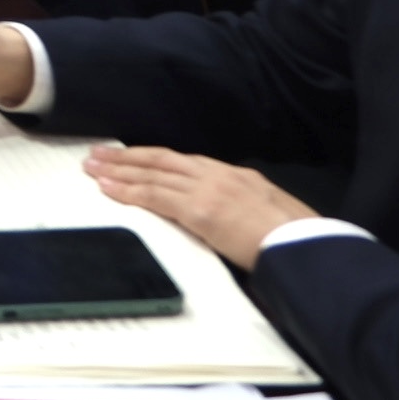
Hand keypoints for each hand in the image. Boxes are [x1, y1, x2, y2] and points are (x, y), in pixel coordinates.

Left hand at [83, 147, 315, 270]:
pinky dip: (128, 191)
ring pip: (152, 175)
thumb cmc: (295, 235)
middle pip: (162, 160)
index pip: (183, 161)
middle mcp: (217, 175)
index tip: (131, 155)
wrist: (305, 245)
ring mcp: (207, 190)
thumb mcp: (269, 207)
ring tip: (92, 168)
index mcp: (234, 174)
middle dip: (127, 157)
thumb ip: (243, 202)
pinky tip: (108, 188)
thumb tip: (228, 209)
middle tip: (97, 154)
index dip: (153, 157)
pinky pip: (156, 198)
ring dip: (119, 171)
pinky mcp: (200, 211)